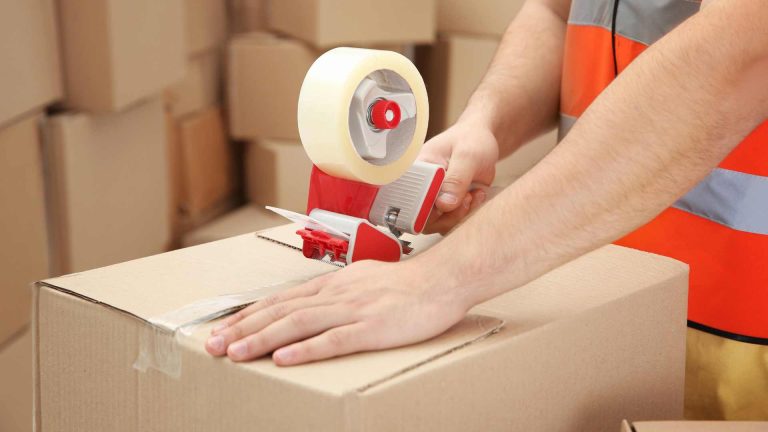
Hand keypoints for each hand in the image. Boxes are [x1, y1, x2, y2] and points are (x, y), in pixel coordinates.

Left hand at [204, 259, 468, 365]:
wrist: (442, 280)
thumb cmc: (405, 286)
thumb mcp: (363, 282)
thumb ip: (336, 294)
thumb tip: (310, 307)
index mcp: (332, 285)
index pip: (280, 300)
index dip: (248, 315)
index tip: (223, 328)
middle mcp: (335, 294)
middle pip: (280, 311)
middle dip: (243, 328)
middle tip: (213, 345)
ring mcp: (353, 310)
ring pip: (298, 324)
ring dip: (262, 338)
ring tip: (235, 353)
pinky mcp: (372, 328)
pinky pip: (334, 340)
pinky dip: (306, 350)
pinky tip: (284, 359)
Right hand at [419, 121, 498, 233]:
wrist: (481, 142)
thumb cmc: (471, 140)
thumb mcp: (467, 155)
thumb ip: (456, 179)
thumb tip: (444, 204)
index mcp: (416, 170)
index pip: (408, 198)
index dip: (424, 208)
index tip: (444, 204)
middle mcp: (420, 187)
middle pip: (421, 218)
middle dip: (447, 214)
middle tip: (465, 197)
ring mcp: (433, 198)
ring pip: (437, 224)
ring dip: (458, 215)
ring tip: (472, 194)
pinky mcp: (446, 206)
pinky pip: (450, 222)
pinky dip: (466, 215)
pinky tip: (475, 196)